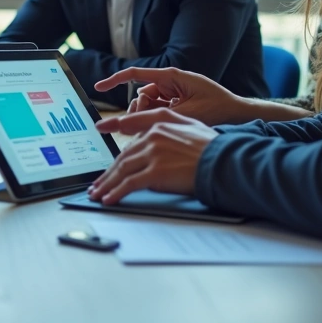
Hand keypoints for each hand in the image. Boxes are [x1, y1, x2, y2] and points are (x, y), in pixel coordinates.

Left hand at [88, 118, 217, 204]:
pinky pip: (129, 184)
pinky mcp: (155, 172)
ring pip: (122, 169)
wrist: (224, 161)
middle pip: (124, 156)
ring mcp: (152, 154)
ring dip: (107, 184)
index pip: (132, 131)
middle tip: (98, 183)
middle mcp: (153, 136)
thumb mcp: (192, 125)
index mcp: (161, 123)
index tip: (100, 133)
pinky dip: (116, 192)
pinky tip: (109, 199)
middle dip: (108, 172)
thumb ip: (170, 127)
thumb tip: (154, 137)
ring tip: (98, 193)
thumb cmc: (214, 147)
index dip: (115, 134)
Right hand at [94, 67, 246, 126]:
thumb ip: (160, 114)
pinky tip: (163, 132)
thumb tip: (137, 119)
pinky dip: (157, 121)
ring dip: (149, 119)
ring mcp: (173, 93)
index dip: (114, 80)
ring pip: (148, 106)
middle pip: (141, 96)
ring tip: (158, 132)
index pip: (135, 75)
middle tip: (140, 130)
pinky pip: (158, 110)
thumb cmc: (218, 108)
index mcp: (171, 77)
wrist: (239, 113)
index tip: (98, 87)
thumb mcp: (187, 112)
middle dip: (139, 113)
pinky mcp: (176, 102)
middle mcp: (170, 82)